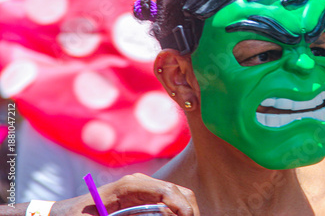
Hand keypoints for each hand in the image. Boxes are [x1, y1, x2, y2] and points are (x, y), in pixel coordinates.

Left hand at [52, 173, 198, 215]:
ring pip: (179, 195)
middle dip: (190, 211)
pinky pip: (170, 201)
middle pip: (179, 192)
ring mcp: (144, 188)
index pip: (167, 190)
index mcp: (130, 185)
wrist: (63, 214)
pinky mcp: (144, 197)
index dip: (182, 207)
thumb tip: (161, 215)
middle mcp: (140, 183)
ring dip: (186, 211)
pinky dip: (179, 212)